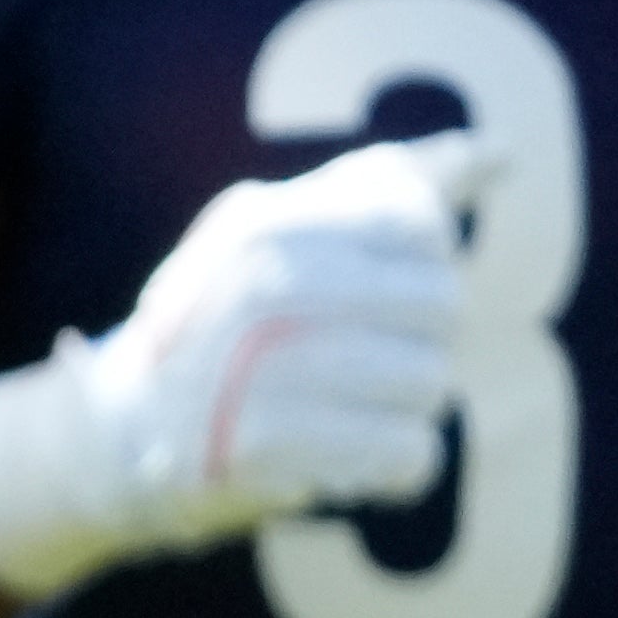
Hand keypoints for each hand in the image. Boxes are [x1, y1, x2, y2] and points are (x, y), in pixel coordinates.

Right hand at [0, 133, 482, 601]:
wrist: (119, 430)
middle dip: (418, 341)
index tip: (371, 293)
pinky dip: (394, 464)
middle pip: (441, 307)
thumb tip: (498, 153)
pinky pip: (411, 453)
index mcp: (266, 223)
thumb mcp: (283, 231)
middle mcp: (260, 285)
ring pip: (432, 383)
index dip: (421, 269)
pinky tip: (348, 456)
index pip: (423, 233)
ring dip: (404, 406)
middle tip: (353, 359)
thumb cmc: (224, 322)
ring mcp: (260, 369)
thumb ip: (390, 189)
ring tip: (342, 408)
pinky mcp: (269, 452)